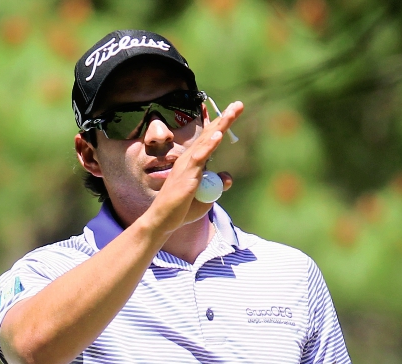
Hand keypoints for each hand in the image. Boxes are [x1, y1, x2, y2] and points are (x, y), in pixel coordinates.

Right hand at [143, 100, 243, 236]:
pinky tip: (218, 135)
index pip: (208, 139)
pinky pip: (200, 157)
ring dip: (220, 126)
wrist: (163, 220)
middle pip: (209, 134)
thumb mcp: (206, 197)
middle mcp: (189, 159)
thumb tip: (228, 177)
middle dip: (224, 118)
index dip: (220, 124)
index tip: (232, 110)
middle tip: (238, 104)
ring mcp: (187, 165)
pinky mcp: (187, 174)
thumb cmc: (180, 210)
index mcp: (193, 162)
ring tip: (232, 112)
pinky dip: (209, 145)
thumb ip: (217, 185)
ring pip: (206, 141)